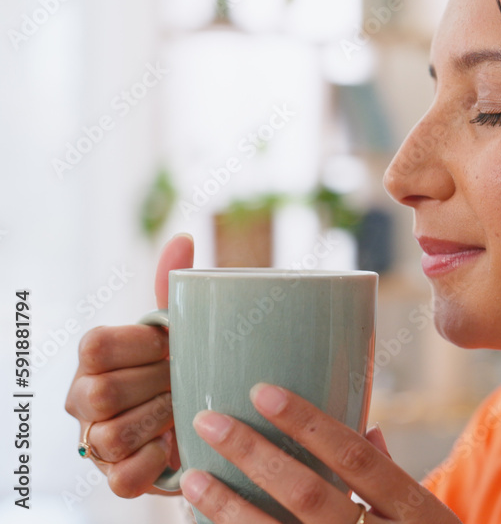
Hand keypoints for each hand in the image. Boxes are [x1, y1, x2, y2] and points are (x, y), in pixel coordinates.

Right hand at [64, 233, 193, 496]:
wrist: (198, 416)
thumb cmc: (180, 363)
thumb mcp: (179, 326)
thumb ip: (174, 286)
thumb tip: (183, 239)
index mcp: (95, 355)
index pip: (96, 345)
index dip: (141, 346)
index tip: (171, 346)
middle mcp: (84, 398)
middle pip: (101, 394)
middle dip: (155, 386)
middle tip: (184, 380)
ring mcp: (96, 441)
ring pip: (110, 436)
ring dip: (157, 422)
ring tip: (181, 410)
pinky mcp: (117, 477)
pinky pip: (122, 478)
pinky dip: (152, 462)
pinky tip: (172, 443)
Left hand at [179, 383, 462, 523]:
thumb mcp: (433, 519)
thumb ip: (394, 479)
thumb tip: (367, 430)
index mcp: (415, 513)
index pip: (356, 458)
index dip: (308, 423)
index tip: (262, 391)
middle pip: (308, 494)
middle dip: (253, 455)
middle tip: (208, 421)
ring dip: (228, 507)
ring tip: (192, 477)